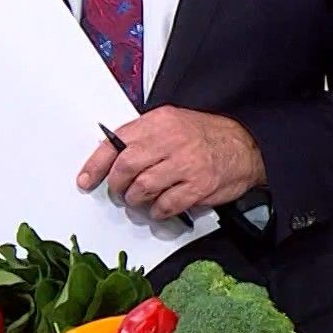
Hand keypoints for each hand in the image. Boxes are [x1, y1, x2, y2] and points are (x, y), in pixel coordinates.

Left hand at [77, 106, 265, 220]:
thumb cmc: (206, 136)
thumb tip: (112, 157)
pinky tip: (159, 208)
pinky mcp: (198, 186)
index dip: (96, 164)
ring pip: (142, 188)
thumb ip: (144, 137)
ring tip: (139, 200)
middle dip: (116, 185)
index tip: (85, 179)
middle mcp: (171, 140)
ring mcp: (185, 164)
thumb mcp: (173, 123)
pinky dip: (156, 211)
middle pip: (126, 167)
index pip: (117, 142)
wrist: (246, 145)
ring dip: (135, 200)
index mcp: (160, 121)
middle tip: (118, 192)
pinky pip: (165, 205)